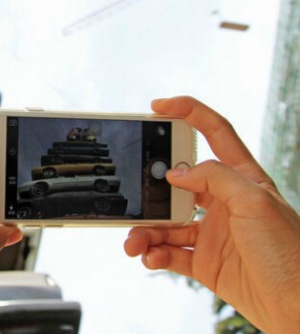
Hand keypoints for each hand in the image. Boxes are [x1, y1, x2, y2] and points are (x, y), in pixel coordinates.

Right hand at [124, 96, 299, 332]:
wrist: (299, 307)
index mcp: (243, 178)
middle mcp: (225, 202)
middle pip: (177, 183)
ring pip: (166, 222)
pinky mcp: (205, 261)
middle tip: (132, 193)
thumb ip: (215, 178)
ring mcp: (212, 232)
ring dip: (145, 230)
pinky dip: (154, 254)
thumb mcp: (256, 202)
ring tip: (133, 242)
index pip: (215, 132)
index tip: (157, 107)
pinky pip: (169, 252)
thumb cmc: (291, 252)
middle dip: (149, 188)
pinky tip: (150, 258)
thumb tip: (176, 173)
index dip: (188, 113)